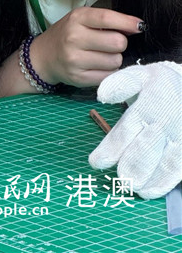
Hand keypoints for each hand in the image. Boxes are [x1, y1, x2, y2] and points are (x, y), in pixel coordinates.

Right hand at [30, 7, 142, 86]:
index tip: (139, 26)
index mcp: (76, 18)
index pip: (107, 19)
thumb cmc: (67, 34)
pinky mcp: (79, 78)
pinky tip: (98, 66)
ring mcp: (75, 60)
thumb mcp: (81, 19)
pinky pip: (109, 76)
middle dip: (120, 43)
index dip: (127, 23)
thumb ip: (105, 21)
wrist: (43, 56)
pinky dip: (108, 71)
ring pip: (116, 61)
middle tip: (111, 43)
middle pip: (117, 42)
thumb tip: (136, 27)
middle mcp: (74, 38)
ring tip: (101, 55)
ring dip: (114, 58)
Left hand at [88, 61, 181, 198]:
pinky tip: (151, 192)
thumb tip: (101, 96)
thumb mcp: (138, 76)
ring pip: (165, 163)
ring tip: (134, 189)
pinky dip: (165, 183)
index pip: (126, 130)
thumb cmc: (156, 85)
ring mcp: (180, 138)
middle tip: (120, 180)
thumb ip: (119, 84)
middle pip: (146, 150)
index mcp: (148, 105)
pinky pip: (178, 169)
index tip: (95, 162)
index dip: (111, 149)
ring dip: (149, 179)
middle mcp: (165, 123)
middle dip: (132, 167)